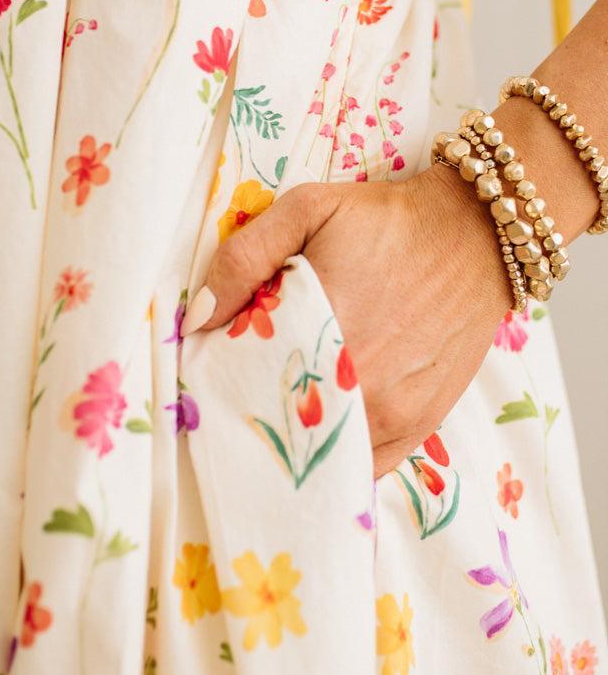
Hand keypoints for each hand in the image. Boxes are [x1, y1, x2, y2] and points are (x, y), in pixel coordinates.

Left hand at [182, 162, 510, 478]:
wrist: (476, 235)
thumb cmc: (387, 220)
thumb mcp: (308, 209)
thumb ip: (245, 258)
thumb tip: (198, 318)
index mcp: (322, 330)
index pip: (241, 381)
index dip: (217, 380)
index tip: (206, 368)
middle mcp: (359, 385)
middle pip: (277, 422)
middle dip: (250, 409)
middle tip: (237, 386)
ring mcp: (392, 415)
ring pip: (318, 451)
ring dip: (292, 437)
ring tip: (278, 405)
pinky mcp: (418, 427)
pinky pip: (360, 465)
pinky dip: (334, 453)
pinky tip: (318, 429)